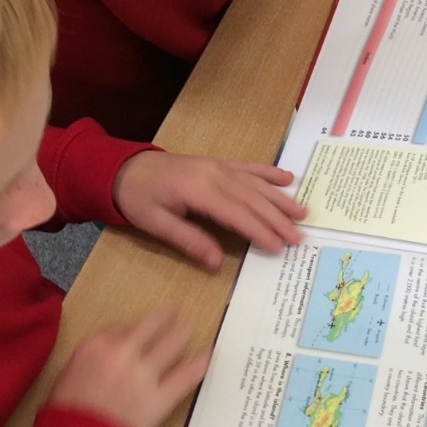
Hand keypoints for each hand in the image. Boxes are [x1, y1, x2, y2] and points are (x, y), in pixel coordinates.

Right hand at [48, 307, 209, 426]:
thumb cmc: (65, 415)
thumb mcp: (67, 375)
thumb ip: (92, 358)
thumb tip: (110, 352)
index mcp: (96, 346)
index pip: (122, 327)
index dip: (135, 328)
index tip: (141, 329)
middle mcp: (123, 353)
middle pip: (152, 325)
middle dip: (166, 315)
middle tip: (175, 309)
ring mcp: (144, 375)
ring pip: (172, 344)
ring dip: (183, 332)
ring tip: (191, 326)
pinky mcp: (160, 399)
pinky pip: (186, 376)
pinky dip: (200, 364)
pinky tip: (209, 355)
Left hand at [112, 151, 305, 270]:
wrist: (124, 168)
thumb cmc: (139, 199)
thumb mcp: (156, 224)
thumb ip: (189, 240)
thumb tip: (216, 263)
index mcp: (198, 191)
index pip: (236, 214)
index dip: (259, 231)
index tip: (278, 246)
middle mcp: (214, 175)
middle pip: (252, 199)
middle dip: (277, 219)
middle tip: (299, 237)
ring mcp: (218, 166)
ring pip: (256, 183)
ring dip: (280, 198)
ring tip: (303, 213)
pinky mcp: (218, 163)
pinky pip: (248, 167)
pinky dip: (269, 172)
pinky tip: (288, 178)